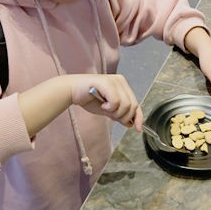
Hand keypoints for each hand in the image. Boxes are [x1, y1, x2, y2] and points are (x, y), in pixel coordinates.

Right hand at [17, 73, 141, 137]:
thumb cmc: (89, 99)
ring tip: (105, 109)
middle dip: (123, 116)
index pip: (136, 104)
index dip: (138, 117)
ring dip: (114, 112)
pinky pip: (116, 102)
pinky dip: (109, 108)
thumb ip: (119, 115)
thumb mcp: (108, 110)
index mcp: (123, 85)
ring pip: (125, 105)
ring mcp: (114, 80)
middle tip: (111, 116)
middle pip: (132, 106)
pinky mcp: (106, 82)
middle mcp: (121, 81)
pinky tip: (102, 105)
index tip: (138, 129)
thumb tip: (131, 123)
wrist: (72, 91)